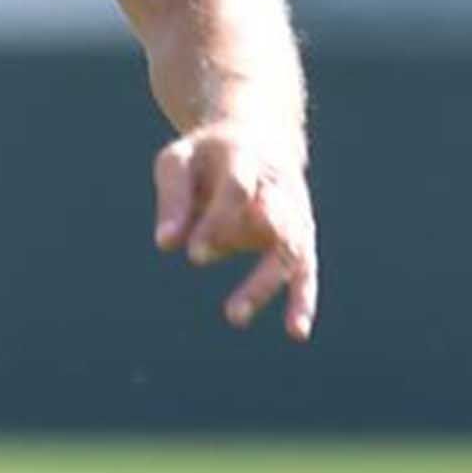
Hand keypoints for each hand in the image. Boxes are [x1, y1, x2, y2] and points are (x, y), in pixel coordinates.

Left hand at [153, 125, 319, 338]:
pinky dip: (302, 300)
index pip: (238, 190)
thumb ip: (174, 199)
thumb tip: (167, 243)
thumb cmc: (208, 157)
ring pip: (290, 251)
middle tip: (197, 260)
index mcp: (247, 159)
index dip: (218, 220)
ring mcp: (294, 214)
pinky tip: (296, 332)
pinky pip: (305, 272)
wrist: (259, 140)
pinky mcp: (299, 238)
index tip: (193, 253)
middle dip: (236, 240)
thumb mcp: (178, 161)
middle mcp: (278, 189)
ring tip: (234, 316)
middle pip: (272, 219)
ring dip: (264, 284)